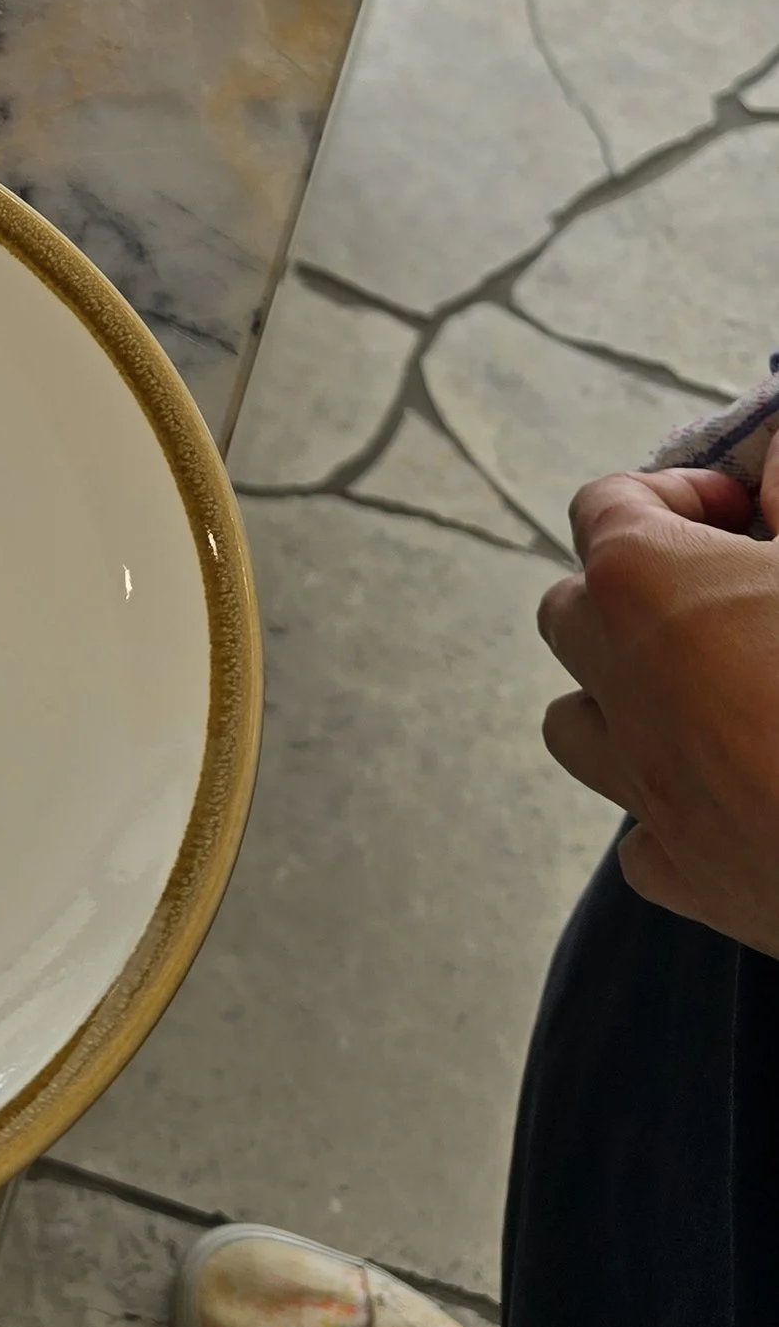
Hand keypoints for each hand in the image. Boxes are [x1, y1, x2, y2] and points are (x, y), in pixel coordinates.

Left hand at [538, 459, 778, 957]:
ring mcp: (641, 786)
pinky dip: (674, 815)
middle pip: (569, 611)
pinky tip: (738, 801)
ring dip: (623, 700)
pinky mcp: (686, 877)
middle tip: (724, 598)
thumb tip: (776, 449)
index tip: (744, 514)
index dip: (675, 496)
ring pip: (575, 724)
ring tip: (712, 693)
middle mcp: (615, 680)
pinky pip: (642, 838)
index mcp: (642, 582)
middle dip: (629, 592)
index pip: (606, 504)